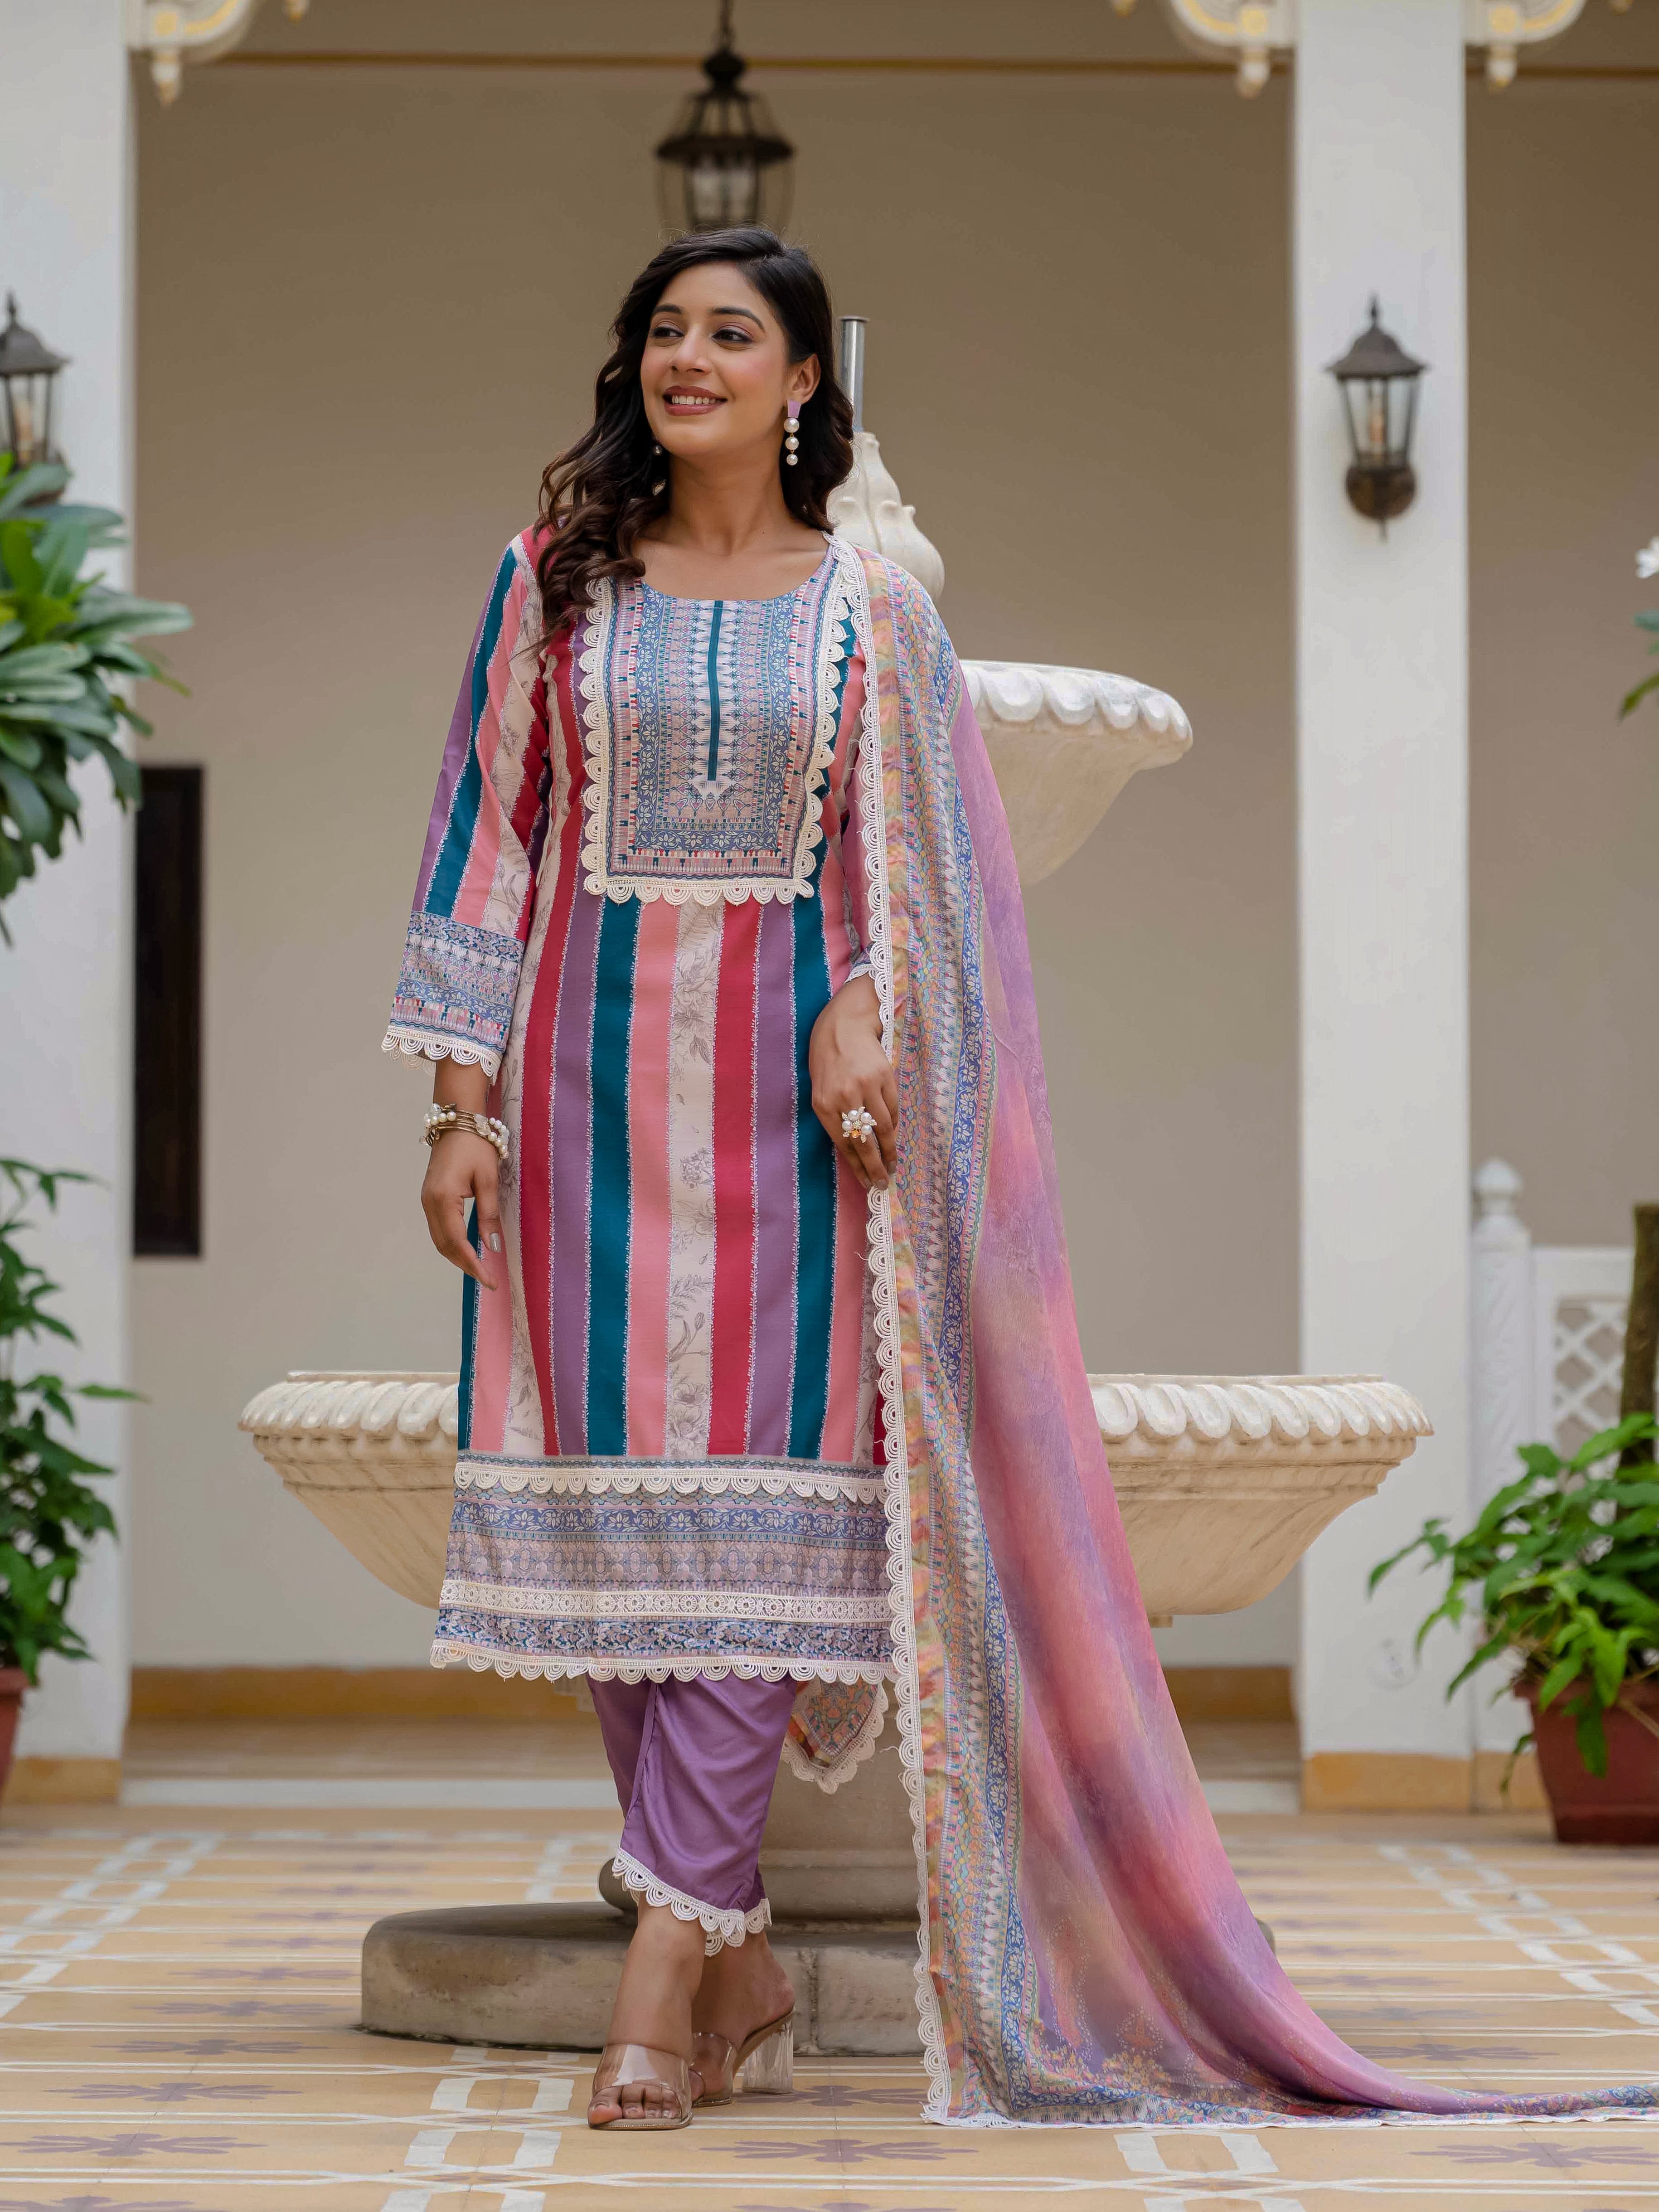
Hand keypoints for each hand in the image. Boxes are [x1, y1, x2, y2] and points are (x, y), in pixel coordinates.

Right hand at [420, 1067, 503, 1289]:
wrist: (457, 1122)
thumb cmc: (475, 1146)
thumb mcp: (487, 1180)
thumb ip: (489, 1215)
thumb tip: (493, 1246)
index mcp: (443, 1199)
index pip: (457, 1243)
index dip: (473, 1265)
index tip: (490, 1280)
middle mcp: (429, 1203)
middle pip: (444, 1246)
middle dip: (465, 1265)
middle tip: (488, 1279)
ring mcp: (426, 1201)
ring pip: (439, 1239)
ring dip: (457, 1256)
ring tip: (480, 1268)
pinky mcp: (429, 1198)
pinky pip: (439, 1228)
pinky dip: (452, 1243)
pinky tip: (467, 1249)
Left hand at [808, 975, 895, 1192]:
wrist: (842, 1028)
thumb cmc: (829, 1065)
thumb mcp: (822, 1094)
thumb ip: (836, 1120)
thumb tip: (858, 1153)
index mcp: (824, 1105)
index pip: (844, 1145)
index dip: (858, 1167)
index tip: (868, 1183)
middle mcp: (844, 1098)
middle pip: (865, 1142)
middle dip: (876, 1167)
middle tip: (884, 1182)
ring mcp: (866, 1087)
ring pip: (883, 1128)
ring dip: (889, 1151)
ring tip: (892, 1165)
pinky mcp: (885, 1076)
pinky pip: (893, 1109)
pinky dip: (894, 1125)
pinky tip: (892, 1136)